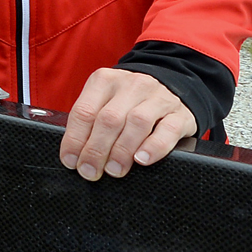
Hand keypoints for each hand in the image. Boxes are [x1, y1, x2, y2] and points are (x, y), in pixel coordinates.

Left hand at [59, 68, 196, 179]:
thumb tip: (74, 156)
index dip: (75, 140)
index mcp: (105, 81)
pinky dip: (154, 147)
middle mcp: (132, 85)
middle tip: (90, 171)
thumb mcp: (105, 101)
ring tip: (114, 170)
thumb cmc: (129, 101)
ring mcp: (158, 97)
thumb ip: (90, 121)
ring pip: (137, 122)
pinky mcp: (180, 113)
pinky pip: (168, 130)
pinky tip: (142, 160)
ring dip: (122, 151)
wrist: (172, 86)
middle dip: (96, 150)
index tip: (71, 161)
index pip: (84, 111)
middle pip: (109, 119)